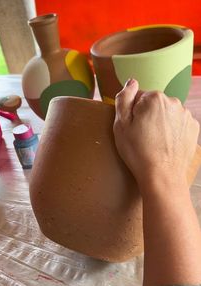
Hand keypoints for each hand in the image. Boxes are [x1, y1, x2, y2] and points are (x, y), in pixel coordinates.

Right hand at [113, 79, 199, 193]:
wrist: (162, 176)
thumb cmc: (138, 152)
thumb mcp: (120, 125)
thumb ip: (123, 98)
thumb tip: (131, 82)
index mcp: (154, 98)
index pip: (138, 98)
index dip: (132, 114)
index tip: (132, 129)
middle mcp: (173, 102)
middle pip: (154, 105)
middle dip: (147, 117)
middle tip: (141, 138)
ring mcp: (185, 115)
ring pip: (167, 114)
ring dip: (160, 124)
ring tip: (154, 143)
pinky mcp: (192, 128)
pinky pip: (178, 125)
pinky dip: (171, 132)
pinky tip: (165, 145)